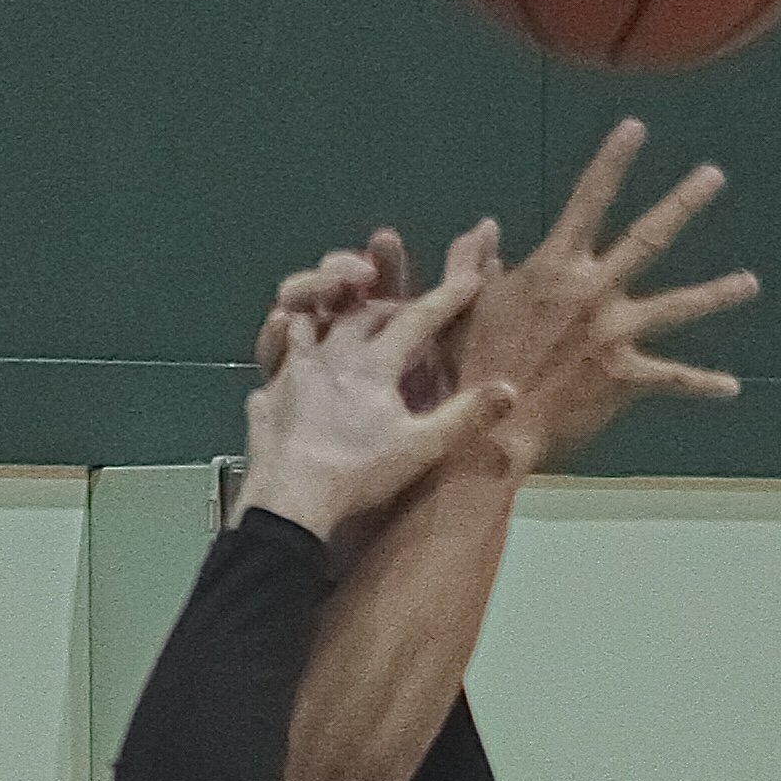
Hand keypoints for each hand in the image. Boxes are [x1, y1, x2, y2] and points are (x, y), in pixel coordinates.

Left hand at [239, 238, 516, 541]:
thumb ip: (466, 416)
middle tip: (408, 311)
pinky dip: (288, 347)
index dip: (447, 297)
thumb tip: (511, 389)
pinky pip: (277, 356)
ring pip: (312, 321)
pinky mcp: (269, 392)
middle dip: (391, 304)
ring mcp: (294, 369)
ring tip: (343, 320)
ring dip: (333, 315)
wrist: (288, 501)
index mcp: (374, 361)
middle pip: (365, 311)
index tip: (471, 279)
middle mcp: (332, 352)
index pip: (417, 317)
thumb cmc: (358, 473)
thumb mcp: (422, 448)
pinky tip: (296, 358)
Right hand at [457, 121, 755, 467]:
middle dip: (684, 202)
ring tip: (751, 283)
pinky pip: (674, 379)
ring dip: (717, 293)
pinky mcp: (626, 377)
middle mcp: (594, 292)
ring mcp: (615, 334)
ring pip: (678, 306)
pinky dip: (703, 384)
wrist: (489, 430)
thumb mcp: (466, 305)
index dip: (613, 160)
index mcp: (555, 267)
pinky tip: (732, 387)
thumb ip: (473, 262)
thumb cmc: (470, 365)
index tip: (636, 127)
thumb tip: (485, 228)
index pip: (588, 199)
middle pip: (649, 236)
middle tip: (715, 174)